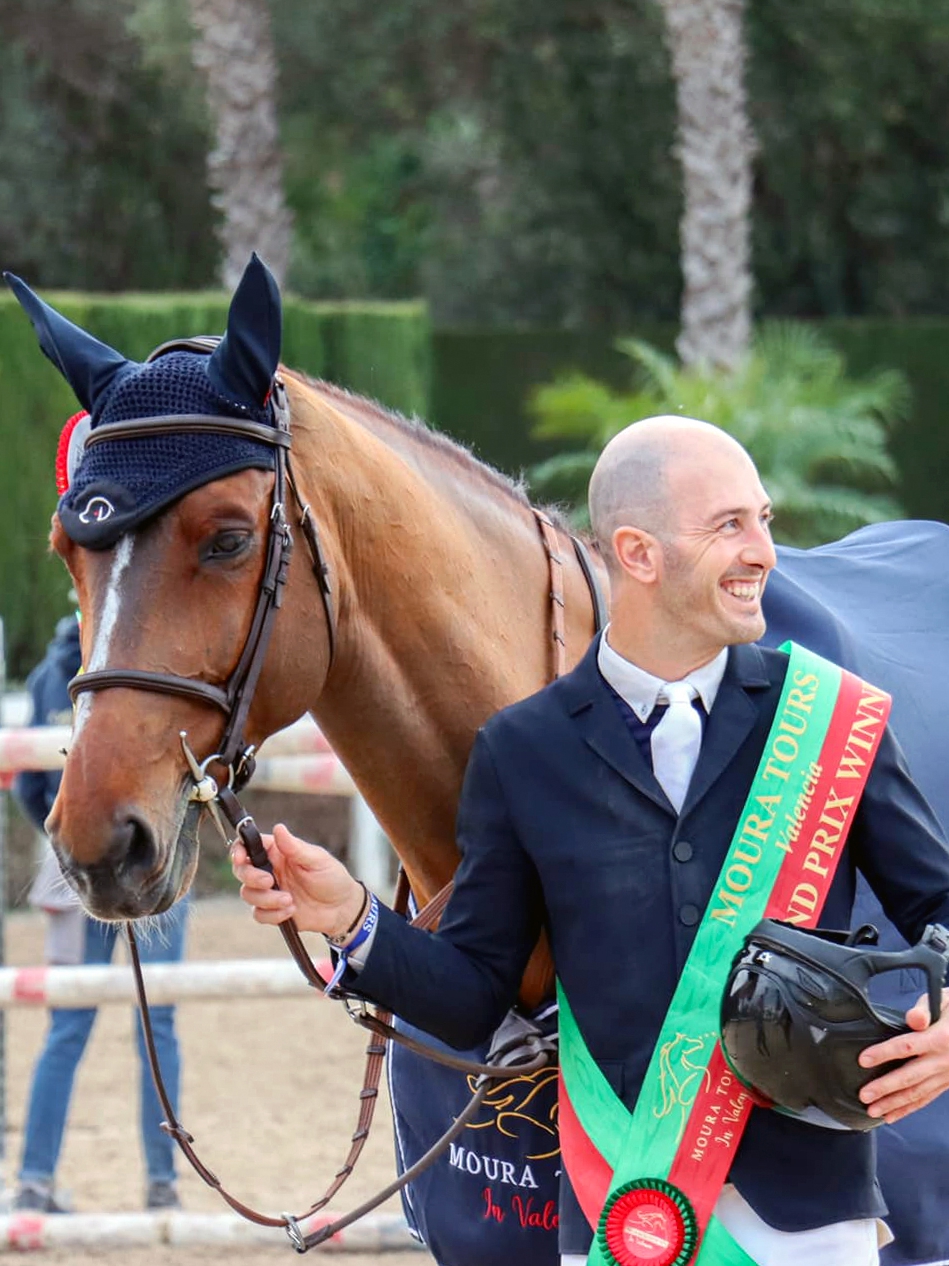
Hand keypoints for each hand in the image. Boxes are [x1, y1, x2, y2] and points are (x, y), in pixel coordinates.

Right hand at [230, 823, 365, 938]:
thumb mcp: (317, 860)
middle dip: (251, 877)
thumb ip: (295, 847)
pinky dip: (273, 915)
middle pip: (242, 871)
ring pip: (248, 894)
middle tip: (271, 882)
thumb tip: (278, 828)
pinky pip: (258, 914)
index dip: (238, 850)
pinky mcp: (272, 910)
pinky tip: (291, 911)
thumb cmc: (332, 878)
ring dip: (268, 899)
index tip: (240, 859)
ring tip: (290, 900)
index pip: (249, 846)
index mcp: (278, 853)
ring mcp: (269, 891)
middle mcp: (270, 870)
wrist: (342, 909)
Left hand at [858, 988, 948, 1123]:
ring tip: (872, 1111)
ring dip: (894, 1104)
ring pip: (917, 1093)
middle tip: (864, 1095)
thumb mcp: (945, 1001)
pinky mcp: (947, 1083)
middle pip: (910, 1077)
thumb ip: (925, 1009)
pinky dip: (909, 1109)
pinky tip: (892, 1115)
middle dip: (885, 1088)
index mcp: (939, 1038)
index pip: (907, 1047)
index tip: (863, 1060)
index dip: (883, 1054)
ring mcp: (946, 1075)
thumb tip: (913, 1018)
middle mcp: (942, 1060)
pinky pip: (927, 1098)